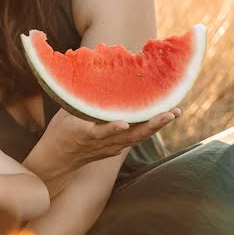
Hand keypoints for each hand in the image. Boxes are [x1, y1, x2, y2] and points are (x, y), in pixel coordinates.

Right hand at [43, 107, 180, 171]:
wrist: (59, 161)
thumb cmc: (60, 132)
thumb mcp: (64, 115)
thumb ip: (80, 100)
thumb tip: (91, 74)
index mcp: (83, 134)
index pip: (98, 132)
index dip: (110, 129)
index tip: (123, 124)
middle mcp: (100, 144)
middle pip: (129, 136)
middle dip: (151, 125)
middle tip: (170, 114)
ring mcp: (110, 148)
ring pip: (136, 138)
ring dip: (156, 126)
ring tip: (174, 113)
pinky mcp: (115, 150)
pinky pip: (134, 138)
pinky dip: (148, 128)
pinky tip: (162, 117)